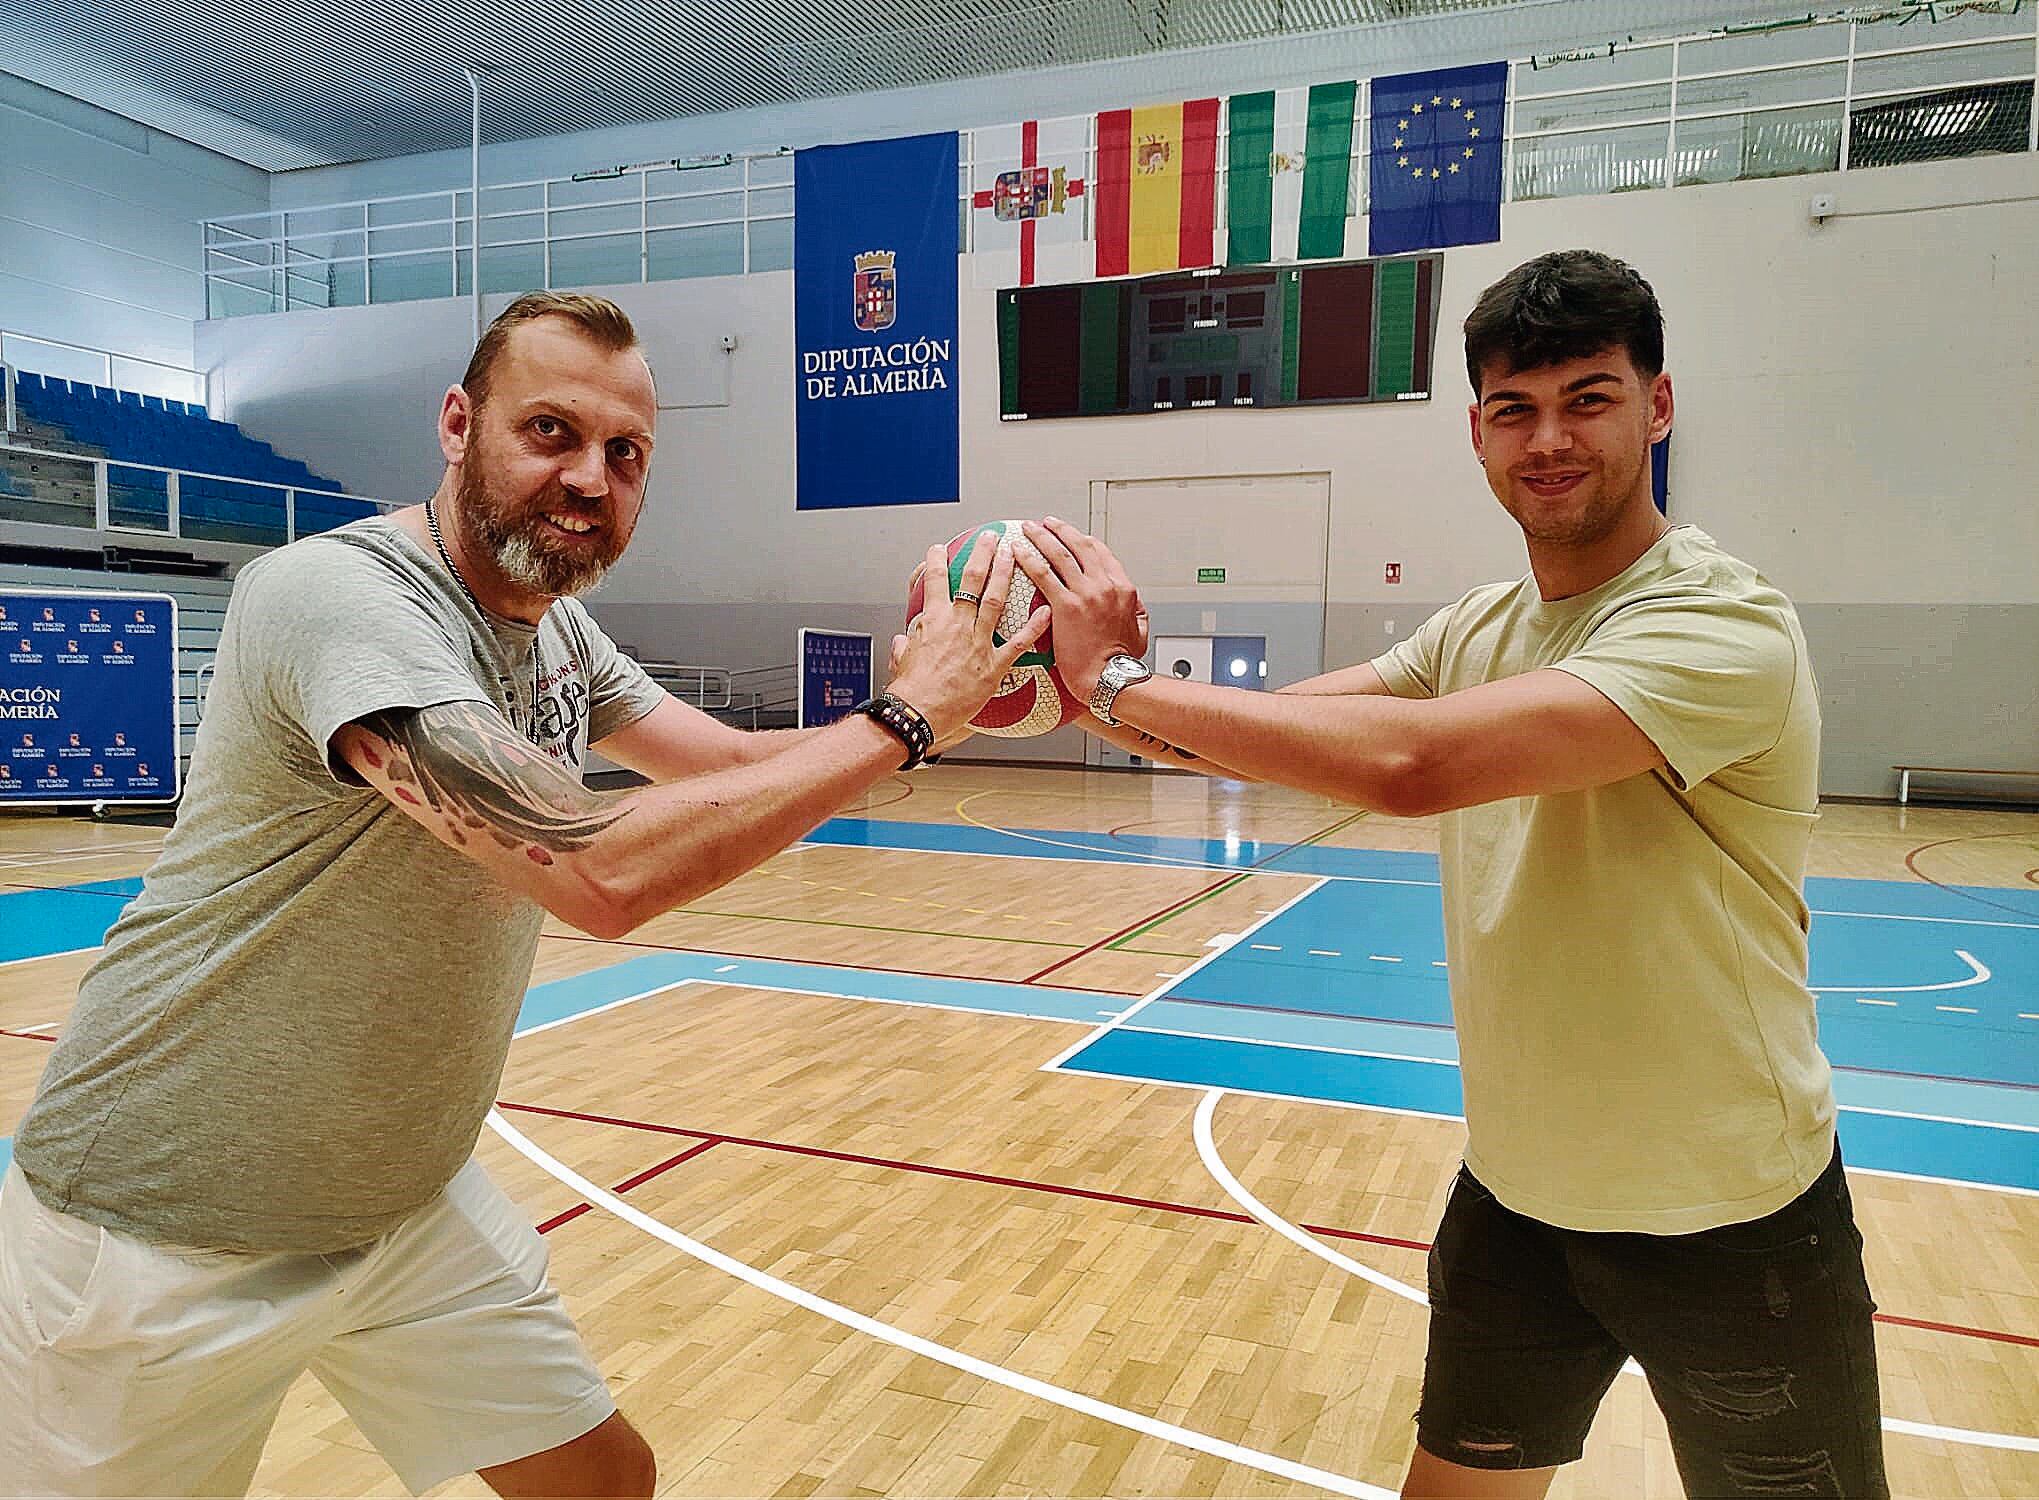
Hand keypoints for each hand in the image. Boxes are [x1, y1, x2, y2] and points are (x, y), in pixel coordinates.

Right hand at [889, 533, 1049, 742]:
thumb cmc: (909, 691)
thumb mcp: (900, 661)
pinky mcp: (993, 666)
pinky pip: (1018, 643)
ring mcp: (977, 642)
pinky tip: (1046, 612)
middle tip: (992, 537)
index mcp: (932, 621)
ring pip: (995, 599)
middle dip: (982, 553)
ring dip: (1006, 574)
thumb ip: (905, 646)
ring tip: (1015, 555)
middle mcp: (957, 625)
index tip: (939, 548)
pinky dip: (1034, 627)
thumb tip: (903, 642)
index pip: (933, 580)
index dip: (935, 560)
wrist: (918, 714)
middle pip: (971, 579)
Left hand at [1016, 518, 1144, 701]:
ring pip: (1060, 554)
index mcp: (1123, 589)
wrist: (1109, 678)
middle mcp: (1105, 585)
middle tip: (1046, 523)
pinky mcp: (1066, 606)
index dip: (1084, 541)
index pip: (1102, 553)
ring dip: (1041, 537)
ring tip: (1028, 529)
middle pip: (1080, 546)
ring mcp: (1086, 593)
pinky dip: (1029, 559)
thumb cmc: (1121, 662)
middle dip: (1061, 530)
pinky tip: (1017, 552)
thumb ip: (1137, 613)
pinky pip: (1043, 574)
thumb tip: (1135, 604)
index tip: (1073, 537)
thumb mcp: (1140, 632)